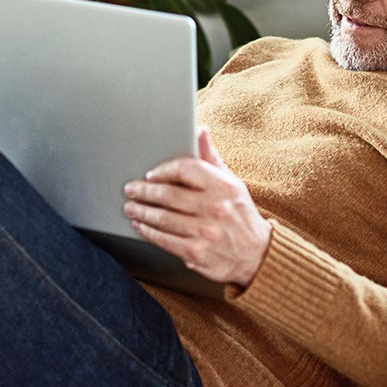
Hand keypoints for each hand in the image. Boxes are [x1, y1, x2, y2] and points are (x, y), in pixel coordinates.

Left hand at [123, 128, 271, 287]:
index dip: (163, 170)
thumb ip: (211, 157)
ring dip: (141, 211)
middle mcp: (214, 208)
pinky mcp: (196, 253)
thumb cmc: (240, 214)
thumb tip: (200, 130)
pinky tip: (141, 226)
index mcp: (223, 187)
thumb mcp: (231, 182)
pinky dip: (148, 232)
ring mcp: (205, 232)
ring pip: (163, 218)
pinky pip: (164, 240)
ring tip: (130, 206)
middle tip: (130, 189)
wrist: (256, 255)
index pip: (186, 169)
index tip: (150, 174)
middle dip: (144, 191)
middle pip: (169, 195)